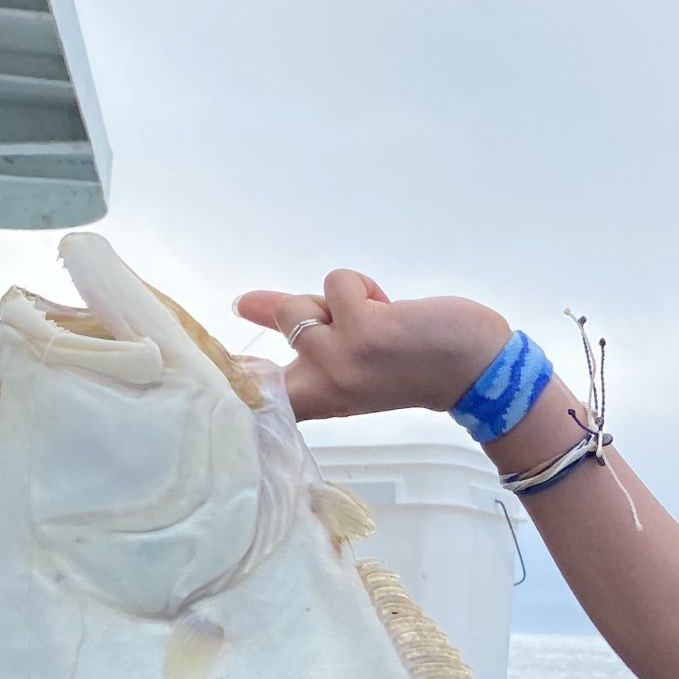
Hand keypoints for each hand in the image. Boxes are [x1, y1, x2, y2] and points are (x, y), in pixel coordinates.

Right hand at [233, 274, 509, 423]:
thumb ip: (300, 330)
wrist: (473, 368)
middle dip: (290, 308)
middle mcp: (323, 383)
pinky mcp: (360, 332)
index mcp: (320, 395)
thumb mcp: (349, 356)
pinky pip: (338, 282)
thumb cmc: (415, 360)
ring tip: (379, 318)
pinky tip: (393, 311)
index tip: (204, 374)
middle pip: (280, 323)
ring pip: (304, 301)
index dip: (231, 378)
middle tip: (355, 327)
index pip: (260, 393)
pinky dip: (364, 286)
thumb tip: (244, 304)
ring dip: (342, 296)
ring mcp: (338, 359)